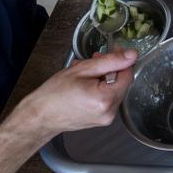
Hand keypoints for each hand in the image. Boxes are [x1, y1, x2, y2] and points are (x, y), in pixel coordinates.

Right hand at [18, 48, 137, 136]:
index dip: (121, 60)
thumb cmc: (54, 94)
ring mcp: (107, 118)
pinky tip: (85, 85)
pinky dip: (100, 89)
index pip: (127, 74)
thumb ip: (110, 61)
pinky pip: (108, 99)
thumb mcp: (81, 70)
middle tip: (92, 61)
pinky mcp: (103, 120)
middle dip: (109, 69)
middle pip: (121, 82)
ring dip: (103, 78)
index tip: (112, 52)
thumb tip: (132, 55)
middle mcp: (110, 112)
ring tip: (84, 74)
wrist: (40, 116)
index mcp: (105, 99)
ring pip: (115, 90)